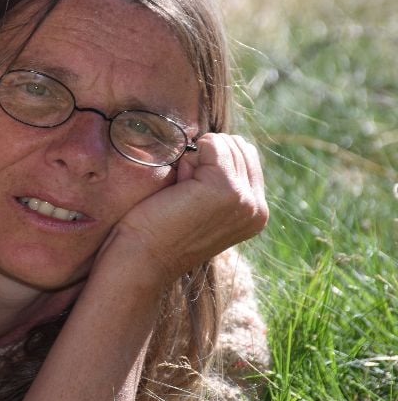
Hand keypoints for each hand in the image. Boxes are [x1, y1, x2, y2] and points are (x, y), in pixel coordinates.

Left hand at [99, 133, 267, 287]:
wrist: (142, 258)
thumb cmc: (158, 229)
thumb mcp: (201, 205)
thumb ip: (220, 181)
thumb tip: (214, 142)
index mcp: (256, 212)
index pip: (246, 156)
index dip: (211, 162)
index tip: (191, 195)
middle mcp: (258, 207)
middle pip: (237, 146)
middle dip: (204, 159)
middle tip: (183, 194)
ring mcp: (245, 198)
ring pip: (224, 144)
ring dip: (195, 160)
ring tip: (181, 194)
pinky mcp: (227, 188)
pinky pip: (210, 144)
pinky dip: (188, 159)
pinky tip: (177, 189)